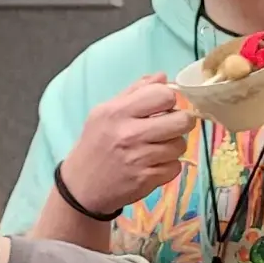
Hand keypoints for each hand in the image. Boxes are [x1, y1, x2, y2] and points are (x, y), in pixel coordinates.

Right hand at [60, 74, 194, 214]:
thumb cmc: (94, 145)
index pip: (163, 94)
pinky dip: (167, 166)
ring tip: (155, 148)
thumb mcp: (104, 113)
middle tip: (169, 127)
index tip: (162, 107)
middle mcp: (129, 134)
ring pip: (180, 144)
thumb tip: (162, 76)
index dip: (168, 99)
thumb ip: (133, 93)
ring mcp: (139, 158)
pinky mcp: (147, 179)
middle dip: (180, 122)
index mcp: (116, 112)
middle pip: (182, 120)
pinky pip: (175, 166)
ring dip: (172, 146)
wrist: (81, 186)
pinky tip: (152, 165)